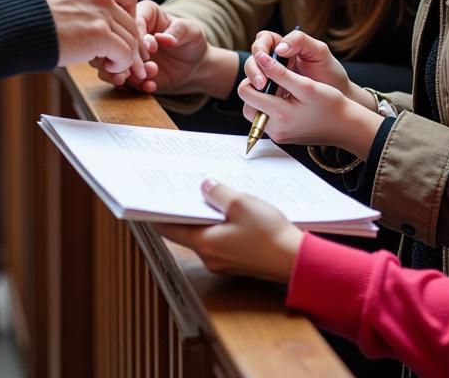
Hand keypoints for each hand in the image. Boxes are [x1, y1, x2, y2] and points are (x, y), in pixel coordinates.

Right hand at [38, 0, 144, 82]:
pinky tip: (109, 68)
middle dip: (132, 43)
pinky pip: (124, 53)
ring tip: (116, 67)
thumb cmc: (32, 14)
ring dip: (126, 57)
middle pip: (132, 22)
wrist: (14, 23)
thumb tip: (96, 17)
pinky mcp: (99, 34)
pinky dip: (121, 64)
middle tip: (130, 60)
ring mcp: (102, 12)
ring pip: (131, 40)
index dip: (129, 20)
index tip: (124, 35)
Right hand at [98, 0, 212, 95]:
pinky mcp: (127, 70)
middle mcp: (131, 31)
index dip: (138, 38)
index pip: (132, 22)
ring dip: (126, 73)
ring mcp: (127, 51)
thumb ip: (178, 32)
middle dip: (128, 58)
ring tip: (146, 79)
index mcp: (145, 12)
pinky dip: (133, 85)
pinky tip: (150, 87)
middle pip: (116, 41)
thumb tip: (163, 38)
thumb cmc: (193, 42)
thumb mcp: (192, 32)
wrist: (194, 67)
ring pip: (111, 61)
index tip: (152, 51)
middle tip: (143, 70)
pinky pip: (119, 79)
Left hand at [155, 179, 302, 283]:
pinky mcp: (238, 261)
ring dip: (205, 216)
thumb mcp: (241, 204)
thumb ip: (218, 194)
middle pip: (187, 231)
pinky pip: (221, 240)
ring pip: (205, 235)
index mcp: (205, 243)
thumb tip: (204, 186)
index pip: (168, 229)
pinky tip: (230, 210)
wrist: (296, 262)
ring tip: (209, 193)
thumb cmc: (269, 234)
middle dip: (185, 209)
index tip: (152, 197)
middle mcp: (210, 257)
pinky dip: (220, 225)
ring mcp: (224, 262)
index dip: (158, 212)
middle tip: (184, 188)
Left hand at [239, 52, 381, 152]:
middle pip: (247, 104)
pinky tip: (287, 100)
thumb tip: (261, 59)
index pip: (246, 92)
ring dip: (262, 99)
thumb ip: (280, 73)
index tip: (269, 69)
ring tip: (281, 89)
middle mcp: (275, 130)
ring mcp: (278, 135)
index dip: (254, 76)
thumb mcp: (306, 85)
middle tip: (275, 80)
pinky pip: (266, 120)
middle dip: (255, 89)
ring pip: (255, 112)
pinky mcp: (282, 137)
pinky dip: (270, 108)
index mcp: (280, 115)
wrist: (346, 126)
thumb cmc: (331, 104)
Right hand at [245, 28, 356, 100]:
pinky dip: (258, 99)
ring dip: (252, 85)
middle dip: (253, 70)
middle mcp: (274, 61)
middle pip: (252, 60)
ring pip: (251, 78)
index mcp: (283, 45)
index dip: (259, 50)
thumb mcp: (319, 52)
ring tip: (263, 93)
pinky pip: (258, 95)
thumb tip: (278, 48)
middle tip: (262, 84)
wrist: (338, 99)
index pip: (261, 41)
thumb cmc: (330, 73)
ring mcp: (271, 80)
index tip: (265, 61)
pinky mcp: (271, 96)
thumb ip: (300, 41)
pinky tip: (267, 104)